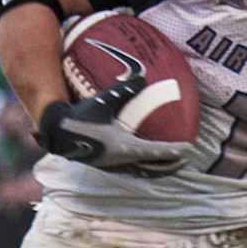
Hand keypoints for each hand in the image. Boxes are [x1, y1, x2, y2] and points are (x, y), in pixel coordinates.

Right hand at [35, 96, 187, 176]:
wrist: (57, 133)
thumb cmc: (80, 116)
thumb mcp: (103, 100)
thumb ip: (124, 89)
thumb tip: (144, 76)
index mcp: (124, 147)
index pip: (156, 152)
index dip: (174, 151)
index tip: (189, 149)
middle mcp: (122, 161)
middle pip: (154, 168)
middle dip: (172, 164)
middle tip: (185, 156)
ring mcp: (114, 166)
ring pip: (143, 172)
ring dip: (159, 168)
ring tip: (171, 162)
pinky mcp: (107, 166)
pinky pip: (133, 170)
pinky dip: (145, 167)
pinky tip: (146, 161)